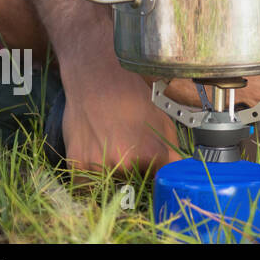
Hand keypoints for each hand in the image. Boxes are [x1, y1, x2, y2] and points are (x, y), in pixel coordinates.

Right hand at [59, 25, 181, 174]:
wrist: (96, 74)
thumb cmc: (133, 92)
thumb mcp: (163, 118)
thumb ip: (172, 150)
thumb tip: (182, 172)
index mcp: (152, 152)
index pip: (162, 181)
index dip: (161, 177)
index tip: (158, 172)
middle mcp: (124, 162)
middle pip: (137, 184)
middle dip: (138, 173)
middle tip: (133, 149)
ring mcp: (98, 165)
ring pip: (113, 184)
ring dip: (115, 173)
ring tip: (115, 144)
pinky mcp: (76, 165)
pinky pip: (87, 185)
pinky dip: (94, 176)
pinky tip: (99, 153)